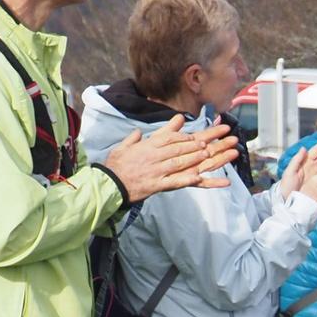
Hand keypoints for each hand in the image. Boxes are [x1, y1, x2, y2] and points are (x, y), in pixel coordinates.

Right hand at [98, 114, 238, 202]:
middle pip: (177, 149)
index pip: (168, 138)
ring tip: (207, 154)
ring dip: (193, 158)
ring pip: (178, 162)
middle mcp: (153, 157)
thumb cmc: (115, 165)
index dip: (183, 137)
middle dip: (193, 145)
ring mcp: (156, 171)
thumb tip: (140, 131)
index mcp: (146, 147)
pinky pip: (174, 181)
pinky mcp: (156, 185)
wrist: (108, 184)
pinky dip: (186, 179)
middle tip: (208, 143)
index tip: (195, 136)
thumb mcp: (123, 147)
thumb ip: (134, 138)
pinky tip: (198, 177)